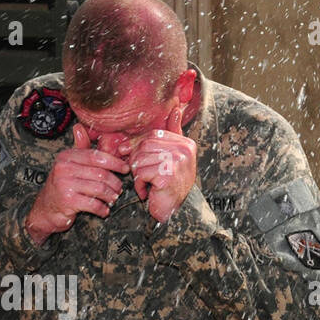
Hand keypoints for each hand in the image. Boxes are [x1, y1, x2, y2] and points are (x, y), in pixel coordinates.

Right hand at [26, 124, 129, 243]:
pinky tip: (104, 211)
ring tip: (113, 199)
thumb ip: (79, 149)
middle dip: (115, 183)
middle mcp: (64, 168)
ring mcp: (65, 184)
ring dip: (111, 196)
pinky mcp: (68, 201)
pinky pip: (94, 204)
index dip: (115, 162)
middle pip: (101, 174)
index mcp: (66, 156)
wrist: (45, 208)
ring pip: (100, 189)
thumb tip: (79, 127)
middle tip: (119, 190)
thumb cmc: (62, 185)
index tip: (126, 168)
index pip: (96, 156)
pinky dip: (103, 209)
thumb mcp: (68, 164)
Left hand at [130, 107, 197, 222]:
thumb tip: (177, 108)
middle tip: (143, 175)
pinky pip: (141, 173)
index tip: (133, 156)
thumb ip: (173, 133)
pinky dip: (139, 185)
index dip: (137, 146)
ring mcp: (177, 163)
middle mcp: (184, 151)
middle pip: (144, 146)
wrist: (176, 212)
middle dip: (137, 161)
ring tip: (147, 184)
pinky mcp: (167, 176)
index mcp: (186, 143)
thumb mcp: (173, 156)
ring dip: (138, 175)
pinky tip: (148, 192)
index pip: (152, 136)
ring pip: (140, 159)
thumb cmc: (171, 184)